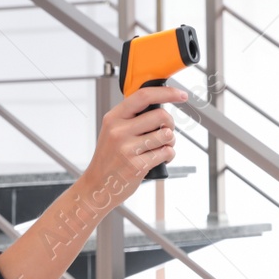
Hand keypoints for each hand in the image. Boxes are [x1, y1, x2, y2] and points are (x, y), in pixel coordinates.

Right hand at [78, 84, 185, 209]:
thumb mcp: (112, 130)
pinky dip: (169, 154)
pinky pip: (167, 153)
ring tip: (161, 146)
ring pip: (167, 135)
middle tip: (166, 131)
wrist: (97, 185)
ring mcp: (127, 149)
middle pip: (161, 115)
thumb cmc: (109, 157)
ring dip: (171, 141)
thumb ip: (131, 117)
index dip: (167, 93)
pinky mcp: (137, 166)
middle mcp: (119, 131)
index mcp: (113, 118)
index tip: (181, 95)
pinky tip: (160, 158)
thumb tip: (161, 102)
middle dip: (170, 123)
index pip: (143, 96)